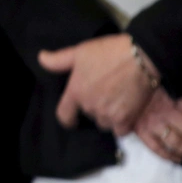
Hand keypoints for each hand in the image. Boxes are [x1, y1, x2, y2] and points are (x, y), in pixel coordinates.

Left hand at [39, 33, 156, 135]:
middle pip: (89, 116)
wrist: (141, 58)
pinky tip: (126, 109)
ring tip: (115, 99)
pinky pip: (120, 130)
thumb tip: (40, 58)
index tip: (72, 116)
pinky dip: (122, 123)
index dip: (67, 118)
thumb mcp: (79, 52)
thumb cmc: (108, 52)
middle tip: (103, 92)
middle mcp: (90, 107)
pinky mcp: (127, 120)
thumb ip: (58, 60)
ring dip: (108, 116)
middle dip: (93, 107)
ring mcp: (109, 115)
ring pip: (104, 123)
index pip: (64, 115)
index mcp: (76, 92)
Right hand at [135, 88, 181, 164]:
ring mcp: (151, 123)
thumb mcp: (173, 82)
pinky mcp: (140, 131)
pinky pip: (156, 148)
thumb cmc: (153, 83)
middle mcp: (164, 111)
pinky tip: (179, 158)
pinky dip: (169, 155)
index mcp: (174, 96)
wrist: (124, 85)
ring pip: (177, 142)